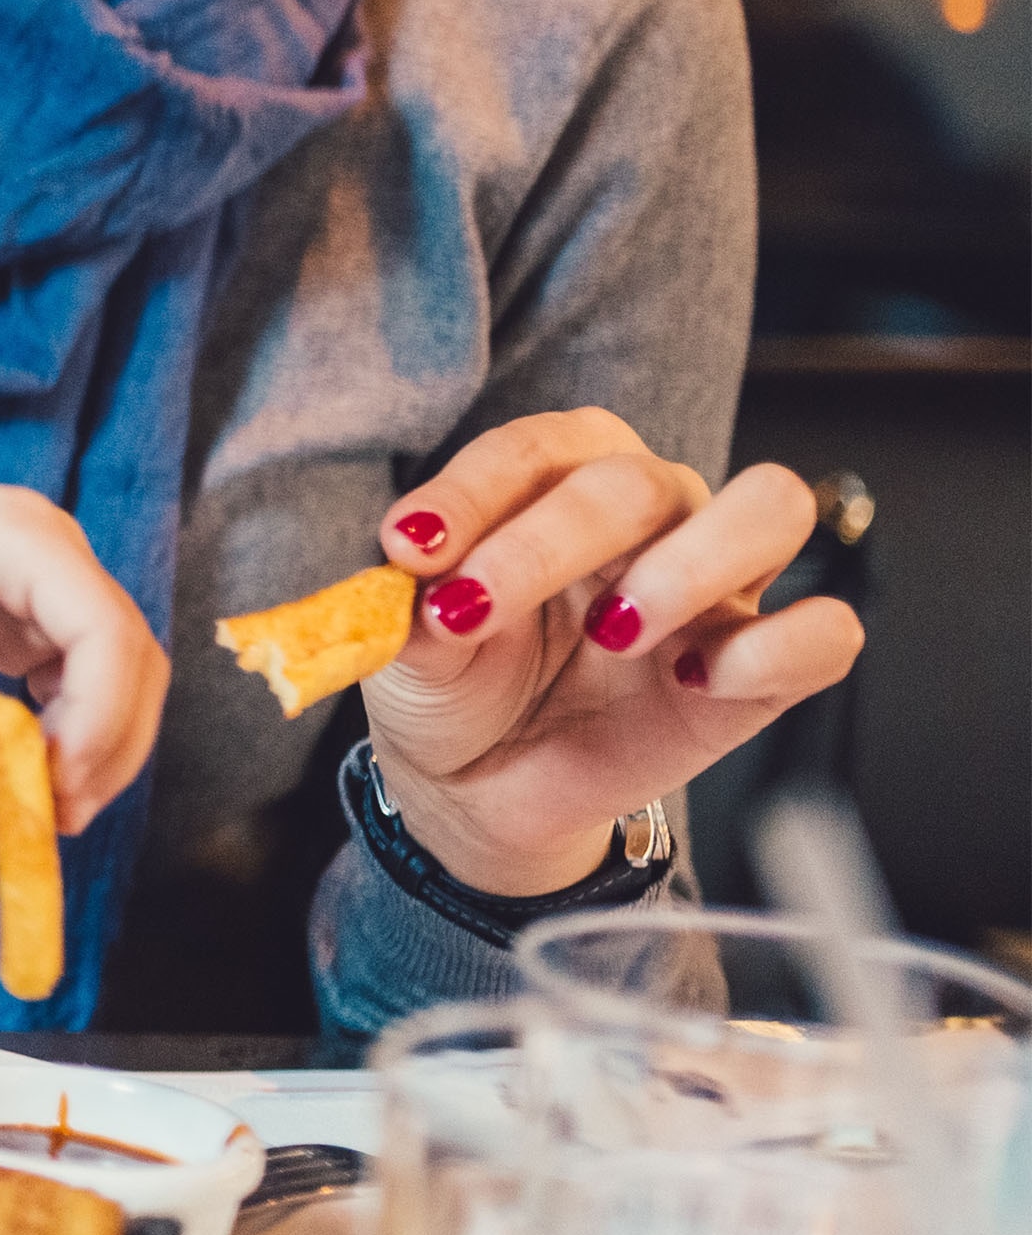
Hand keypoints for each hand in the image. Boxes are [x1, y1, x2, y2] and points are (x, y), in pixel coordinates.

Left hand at [0, 445, 170, 831]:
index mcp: (22, 536)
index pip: (107, 634)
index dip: (101, 722)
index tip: (57, 790)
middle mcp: (47, 552)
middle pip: (126, 659)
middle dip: (105, 744)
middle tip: (53, 818)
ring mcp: (34, 581)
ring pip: (106, 675)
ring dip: (88, 742)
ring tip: (37, 801)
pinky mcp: (13, 610)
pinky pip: (64, 677)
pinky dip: (57, 727)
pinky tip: (19, 760)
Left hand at [363, 408, 863, 896]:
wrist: (482, 784)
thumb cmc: (455, 679)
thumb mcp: (412, 644)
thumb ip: (417, 608)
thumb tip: (423, 586)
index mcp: (562, 475)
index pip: (535, 450)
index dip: (469, 492)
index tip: (409, 548)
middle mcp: (655, 509)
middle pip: (638, 481)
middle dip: (550, 542)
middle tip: (477, 609)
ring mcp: (720, 587)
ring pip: (771, 508)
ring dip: (689, 564)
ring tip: (612, 631)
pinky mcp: (765, 672)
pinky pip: (825, 633)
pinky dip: (771, 648)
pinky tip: (692, 680)